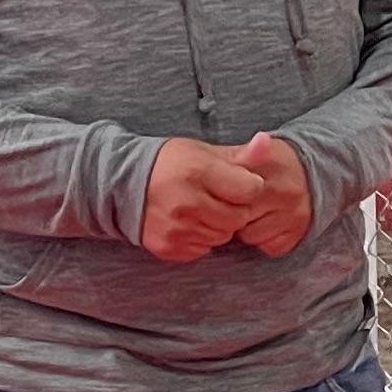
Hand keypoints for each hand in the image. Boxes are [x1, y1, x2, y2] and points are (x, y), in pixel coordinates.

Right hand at [139, 137, 265, 260]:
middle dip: (234, 208)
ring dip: (218, 225)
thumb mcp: (205, 152)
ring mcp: (176, 227)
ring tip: (200, 208)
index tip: (234, 182)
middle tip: (216, 197)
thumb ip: (241, 154)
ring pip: (222, 236)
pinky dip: (201, 239)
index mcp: (198, 171)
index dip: (247, 186)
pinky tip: (187, 222)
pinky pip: (203, 249)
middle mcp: (186, 201)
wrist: (125, 184)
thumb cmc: (171, 164)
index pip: (250, 189)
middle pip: (238, 217)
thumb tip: (267, 142)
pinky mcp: (168, 246)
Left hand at [230, 133, 313, 256]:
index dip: (222, 194)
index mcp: (270, 162)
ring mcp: (295, 212)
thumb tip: (202, 160)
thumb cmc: (268, 165)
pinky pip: (267, 247)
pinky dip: (263, 239)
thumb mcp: (247, 153)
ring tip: (254, 213)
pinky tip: (267, 223)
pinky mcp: (299, 232)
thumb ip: (226, 159)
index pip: (234, 190)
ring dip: (246, 229)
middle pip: (238, 215)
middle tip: (235, 203)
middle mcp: (286, 188)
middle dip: (232, 213)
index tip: (220, 193)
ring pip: (250, 235)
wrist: (310, 172)